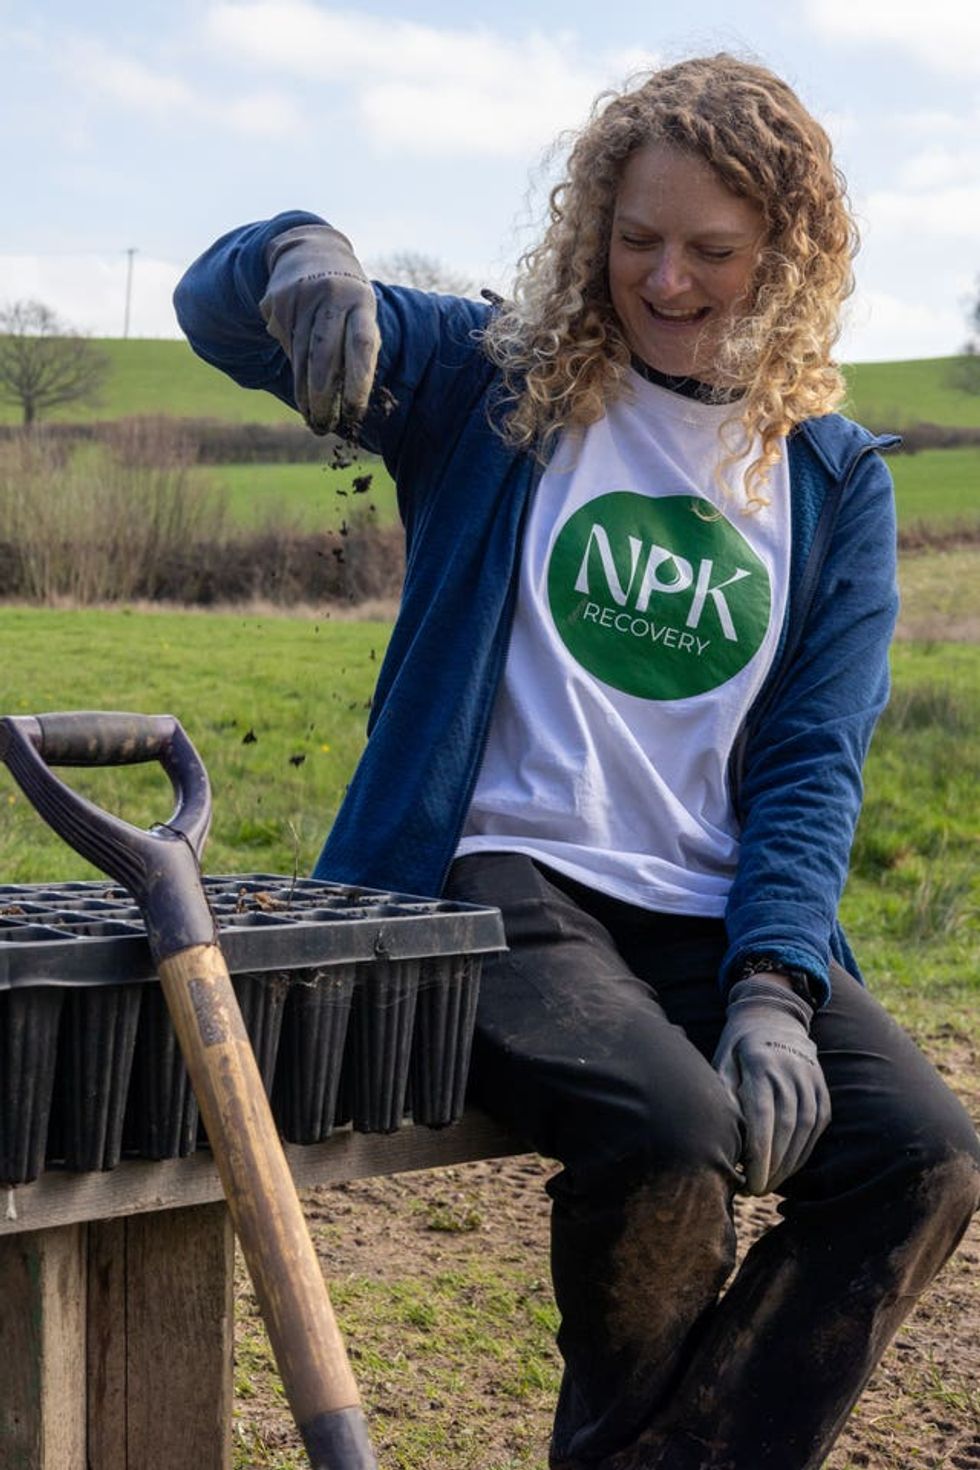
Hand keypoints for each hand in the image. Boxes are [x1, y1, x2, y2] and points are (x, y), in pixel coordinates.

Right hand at [259, 224, 379, 435]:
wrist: (310, 251)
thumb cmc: (348, 299)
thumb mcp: (362, 314)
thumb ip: (360, 351)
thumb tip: (351, 403)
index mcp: (360, 300)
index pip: (360, 345)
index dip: (358, 382)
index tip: (355, 413)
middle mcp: (329, 296)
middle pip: (323, 356)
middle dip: (323, 397)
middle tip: (324, 427)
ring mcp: (299, 297)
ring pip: (300, 357)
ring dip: (304, 395)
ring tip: (312, 420)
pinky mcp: (276, 302)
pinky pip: (284, 346)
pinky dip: (293, 368)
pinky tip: (300, 384)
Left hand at [712, 974, 830, 1194]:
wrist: (773, 1018)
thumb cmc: (739, 1047)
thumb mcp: (723, 1061)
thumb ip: (724, 1094)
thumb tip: (722, 1137)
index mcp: (761, 1064)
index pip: (763, 1116)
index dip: (758, 1153)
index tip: (748, 1181)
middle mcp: (790, 1071)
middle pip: (786, 1128)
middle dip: (772, 1165)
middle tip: (755, 1190)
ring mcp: (811, 1079)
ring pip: (805, 1130)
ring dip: (789, 1163)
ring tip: (770, 1183)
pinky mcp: (822, 1089)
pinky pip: (817, 1125)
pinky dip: (804, 1149)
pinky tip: (789, 1167)